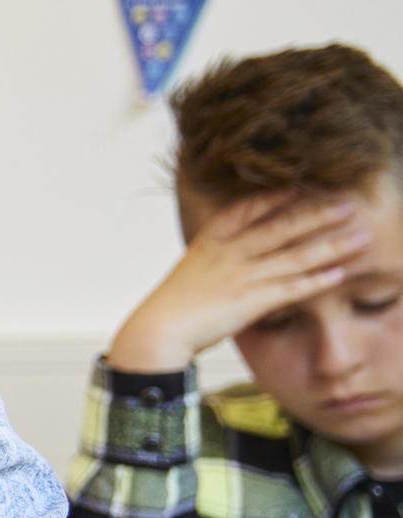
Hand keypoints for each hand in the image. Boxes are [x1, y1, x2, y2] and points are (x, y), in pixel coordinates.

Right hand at [107, 192, 377, 373]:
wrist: (156, 330)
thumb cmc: (172, 302)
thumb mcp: (192, 266)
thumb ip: (217, 252)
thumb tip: (239, 247)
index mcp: (212, 240)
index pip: (246, 210)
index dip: (274, 198)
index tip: (297, 188)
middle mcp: (230, 253)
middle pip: (281, 228)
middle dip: (317, 216)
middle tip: (347, 205)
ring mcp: (242, 276)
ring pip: (295, 256)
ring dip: (331, 246)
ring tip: (360, 236)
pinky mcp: (251, 302)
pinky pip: (292, 288)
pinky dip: (317, 280)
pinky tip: (339, 273)